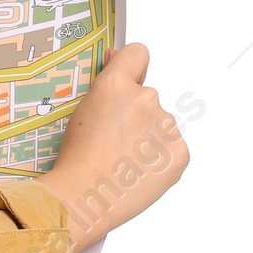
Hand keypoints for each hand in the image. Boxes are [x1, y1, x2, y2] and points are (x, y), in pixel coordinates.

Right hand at [37, 43, 188, 252]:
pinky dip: (158, 160)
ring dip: (147, 139)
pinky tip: (137, 173)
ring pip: (160, 126)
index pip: (137, 54)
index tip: (125, 83)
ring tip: (121, 163)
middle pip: (146, 97)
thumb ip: (103, 86)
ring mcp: (166, 126)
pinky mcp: (180, 153)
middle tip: (111, 142)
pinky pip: (172, 149)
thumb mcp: (78, 113)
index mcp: (116, 85)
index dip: (130, 67)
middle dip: (134, 115)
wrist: (81, 199)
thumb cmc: (73, 160)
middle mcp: (146, 98)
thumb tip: (116, 57)